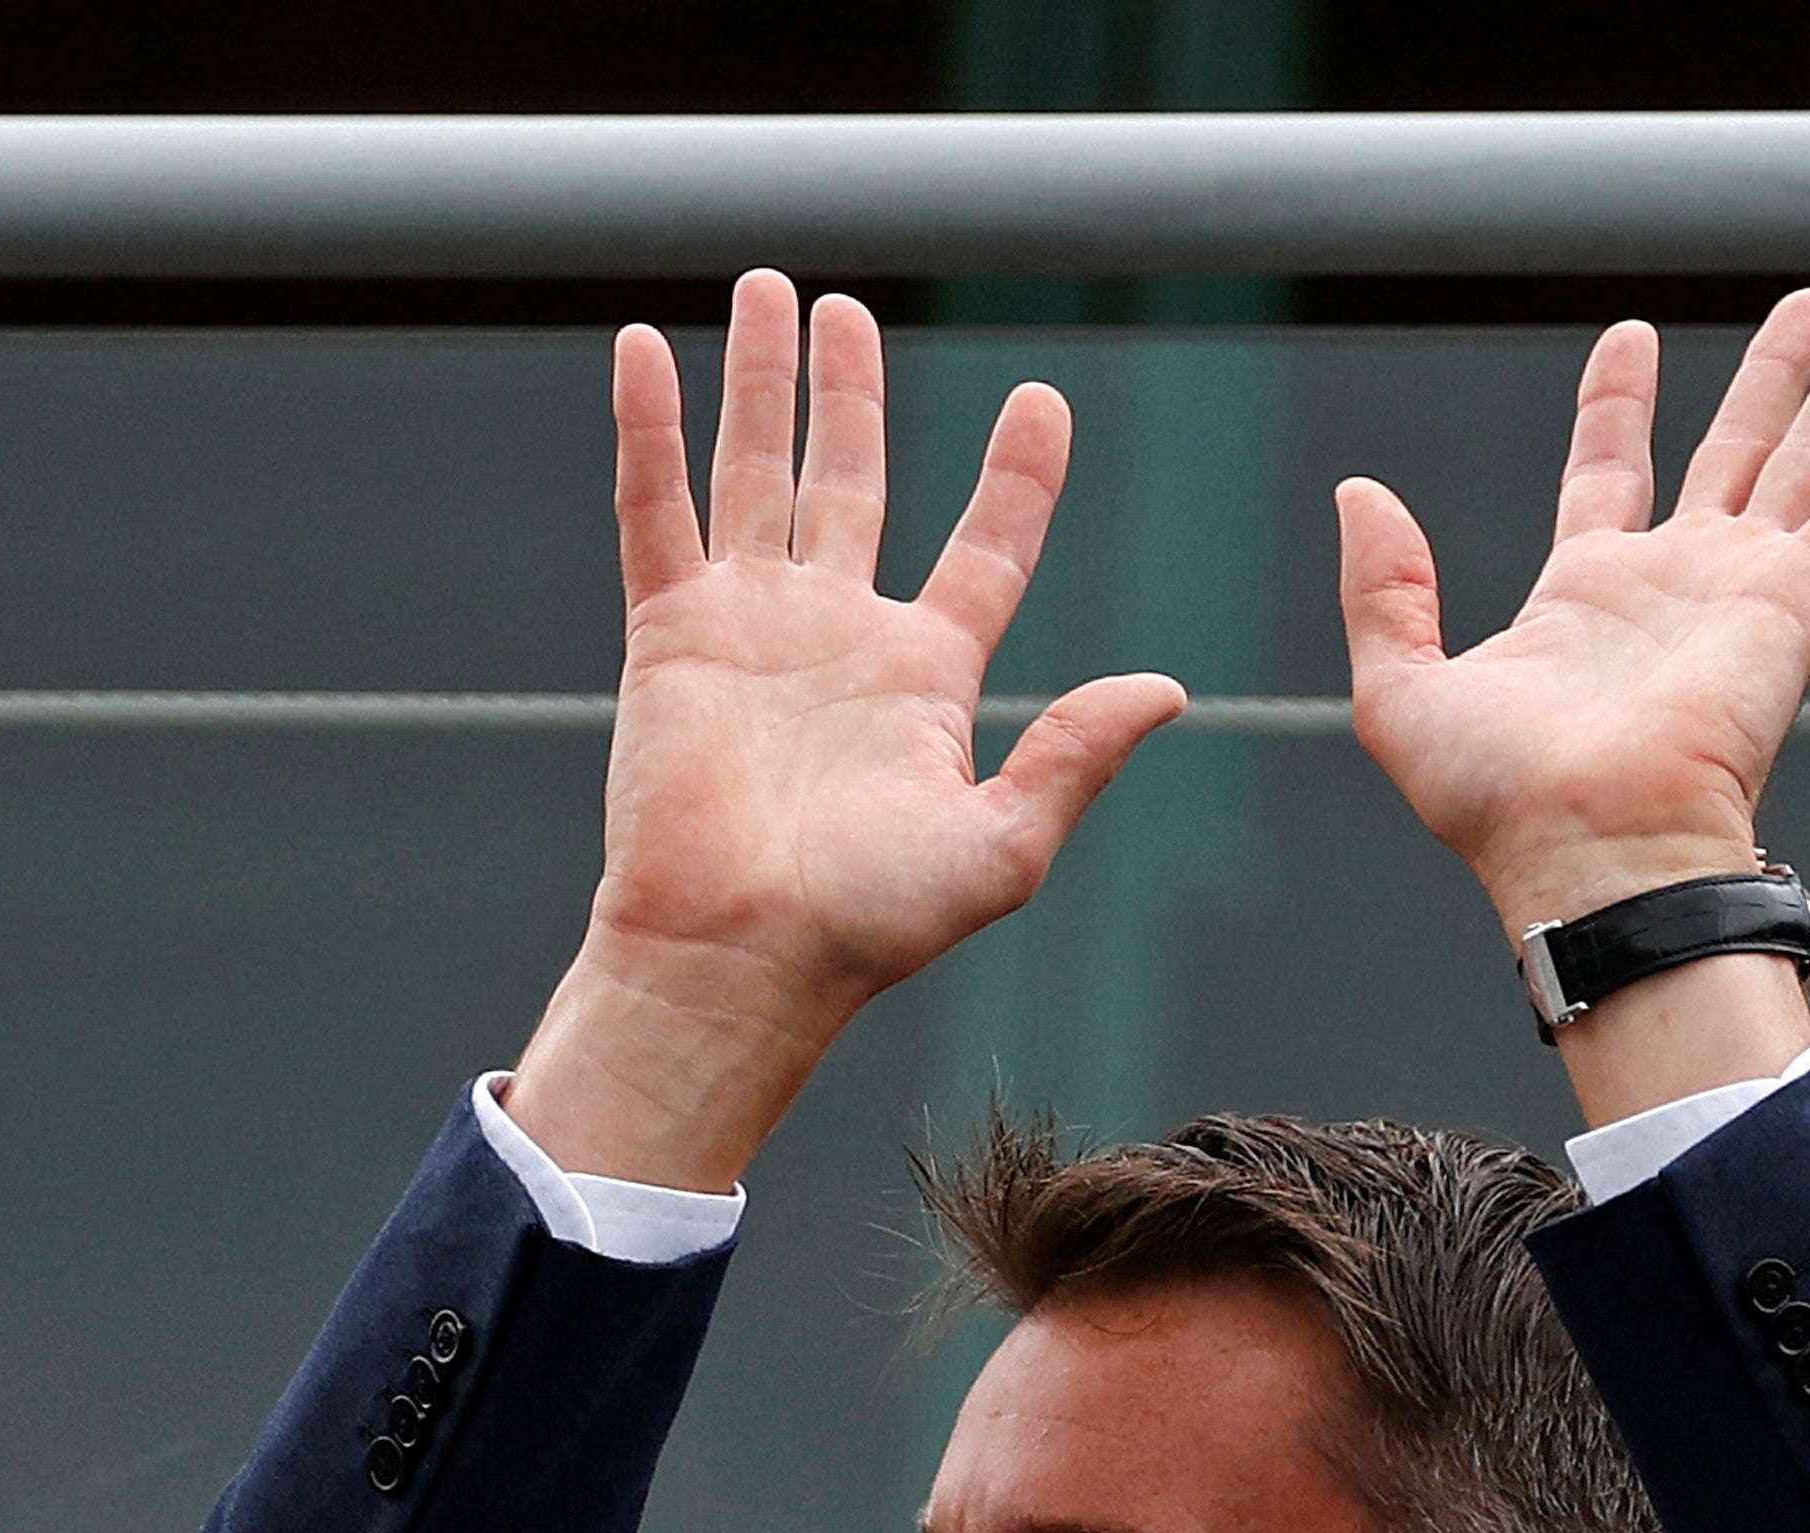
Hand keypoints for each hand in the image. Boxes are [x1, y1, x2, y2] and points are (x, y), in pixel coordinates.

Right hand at [508, 275, 1183, 1188]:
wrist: (736, 963)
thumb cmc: (866, 928)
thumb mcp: (1002, 847)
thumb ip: (1076, 757)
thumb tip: (1166, 687)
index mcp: (924, 675)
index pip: (984, 546)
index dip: (1017, 474)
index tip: (1042, 399)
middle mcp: (835, 635)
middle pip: (851, 478)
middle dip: (849, 390)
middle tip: (843, 310)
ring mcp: (748, 628)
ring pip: (757, 472)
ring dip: (758, 382)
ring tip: (768, 291)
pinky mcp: (670, 637)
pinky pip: (655, 511)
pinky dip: (648, 431)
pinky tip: (643, 351)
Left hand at [1341, 292, 1809, 932]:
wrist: (1586, 846)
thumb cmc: (1497, 799)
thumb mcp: (1399, 689)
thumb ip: (1383, 589)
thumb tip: (1359, 495)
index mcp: (1583, 596)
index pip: (1608, 470)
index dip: (1619, 401)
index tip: (1632, 336)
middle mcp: (1673, 582)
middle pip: (1734, 447)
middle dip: (1771, 374)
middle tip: (1807, 304)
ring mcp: (1743, 587)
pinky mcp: (1799, 600)